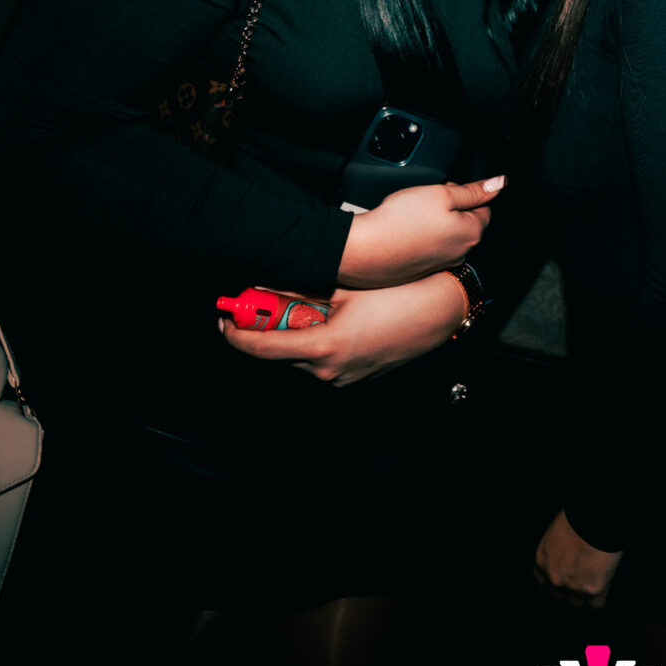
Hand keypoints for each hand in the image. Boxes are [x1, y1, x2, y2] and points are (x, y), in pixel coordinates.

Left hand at [217, 272, 466, 386]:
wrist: (441, 311)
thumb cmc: (399, 295)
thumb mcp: (343, 288)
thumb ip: (300, 291)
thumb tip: (267, 288)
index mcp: (324, 348)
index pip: (262, 348)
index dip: (236, 335)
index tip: (224, 320)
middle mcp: (330, 371)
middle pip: (279, 353)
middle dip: (268, 328)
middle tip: (260, 302)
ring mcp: (344, 378)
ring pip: (301, 356)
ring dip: (294, 333)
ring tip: (304, 305)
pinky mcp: (356, 376)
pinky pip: (323, 361)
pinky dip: (315, 341)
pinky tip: (327, 318)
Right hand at [337, 177, 501, 287]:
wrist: (366, 250)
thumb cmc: (401, 221)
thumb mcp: (441, 193)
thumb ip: (472, 190)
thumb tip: (499, 183)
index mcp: (471, 233)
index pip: (485, 208)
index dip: (467, 193)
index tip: (449, 188)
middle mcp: (461, 253)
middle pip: (467, 222)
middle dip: (453, 208)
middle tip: (429, 199)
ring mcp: (441, 264)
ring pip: (448, 236)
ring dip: (438, 222)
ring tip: (414, 213)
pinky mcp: (422, 270)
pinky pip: (431, 248)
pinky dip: (423, 237)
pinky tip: (406, 230)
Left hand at [532, 509, 622, 608]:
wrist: (597, 520)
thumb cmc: (579, 518)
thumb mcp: (556, 532)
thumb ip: (556, 551)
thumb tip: (566, 556)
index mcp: (541, 561)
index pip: (539, 584)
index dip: (550, 584)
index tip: (556, 584)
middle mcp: (554, 578)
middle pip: (556, 597)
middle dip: (565, 593)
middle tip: (576, 586)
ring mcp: (573, 587)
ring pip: (576, 604)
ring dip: (583, 598)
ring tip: (591, 591)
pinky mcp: (593, 591)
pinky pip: (596, 606)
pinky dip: (600, 601)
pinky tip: (603, 595)